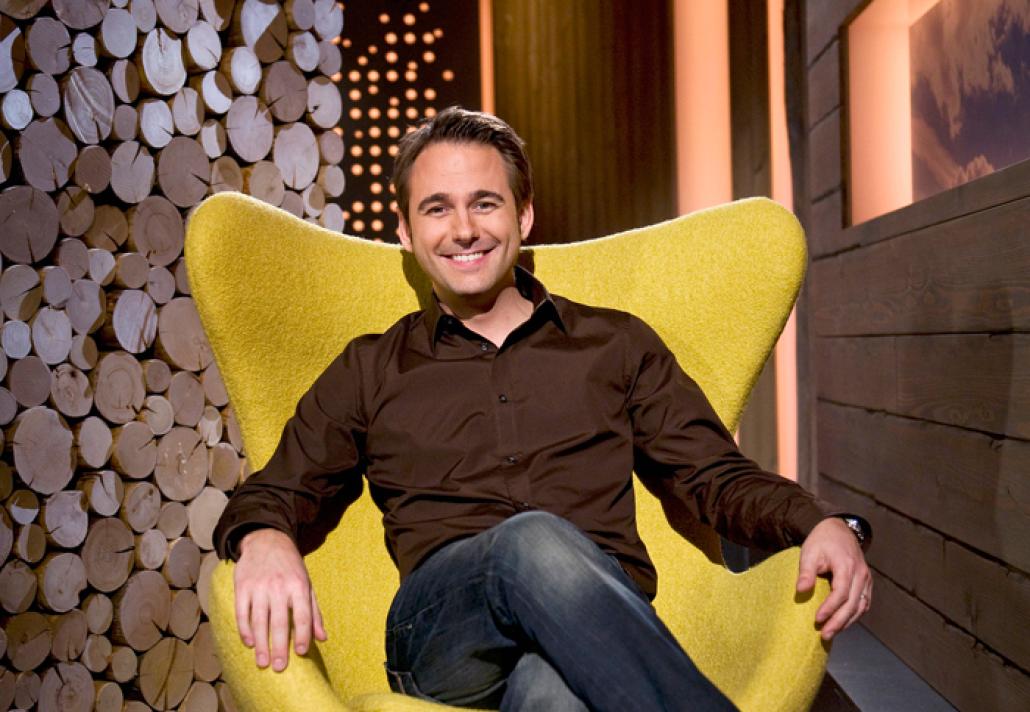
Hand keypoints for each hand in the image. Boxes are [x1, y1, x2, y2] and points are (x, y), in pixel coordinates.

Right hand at [234, 528, 326, 670]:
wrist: (267, 540)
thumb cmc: (291, 567)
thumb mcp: (307, 584)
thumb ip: (314, 612)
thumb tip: (322, 638)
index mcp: (298, 586)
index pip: (302, 615)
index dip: (302, 635)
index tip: (301, 652)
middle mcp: (279, 587)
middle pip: (279, 622)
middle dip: (279, 647)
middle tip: (279, 667)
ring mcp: (259, 587)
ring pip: (259, 620)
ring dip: (260, 644)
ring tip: (262, 663)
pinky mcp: (242, 586)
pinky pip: (242, 612)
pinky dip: (244, 629)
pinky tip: (249, 643)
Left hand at [796, 517, 871, 640]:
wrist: (839, 529)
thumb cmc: (822, 541)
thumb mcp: (809, 552)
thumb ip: (806, 572)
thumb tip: (800, 591)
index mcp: (847, 565)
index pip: (841, 592)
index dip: (830, 608)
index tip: (817, 619)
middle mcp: (861, 574)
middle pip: (853, 604)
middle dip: (839, 622)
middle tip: (824, 635)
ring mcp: (866, 579)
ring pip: (860, 606)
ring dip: (847, 622)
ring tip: (831, 633)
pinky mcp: (866, 583)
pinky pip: (863, 603)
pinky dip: (854, 615)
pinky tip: (842, 623)